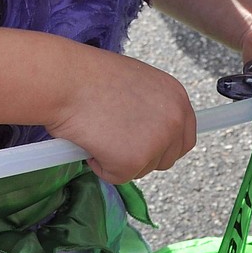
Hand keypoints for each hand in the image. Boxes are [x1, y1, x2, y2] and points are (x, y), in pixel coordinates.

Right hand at [46, 49, 195, 184]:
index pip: (185, 137)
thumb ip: (150, 106)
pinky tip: (90, 140)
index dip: (165, 146)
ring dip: (119, 159)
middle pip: (167, 159)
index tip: (148, 148)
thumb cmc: (89, 76)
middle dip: (141, 156)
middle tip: (114, 139)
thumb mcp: (134, 83)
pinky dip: (100, 165)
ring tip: (98, 131)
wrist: (66, 79)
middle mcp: (174, 119)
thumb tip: (148, 130)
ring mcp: (156, 142)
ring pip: (142, 169)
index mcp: (176, 97)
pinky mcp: (133, 162)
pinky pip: (117, 176)